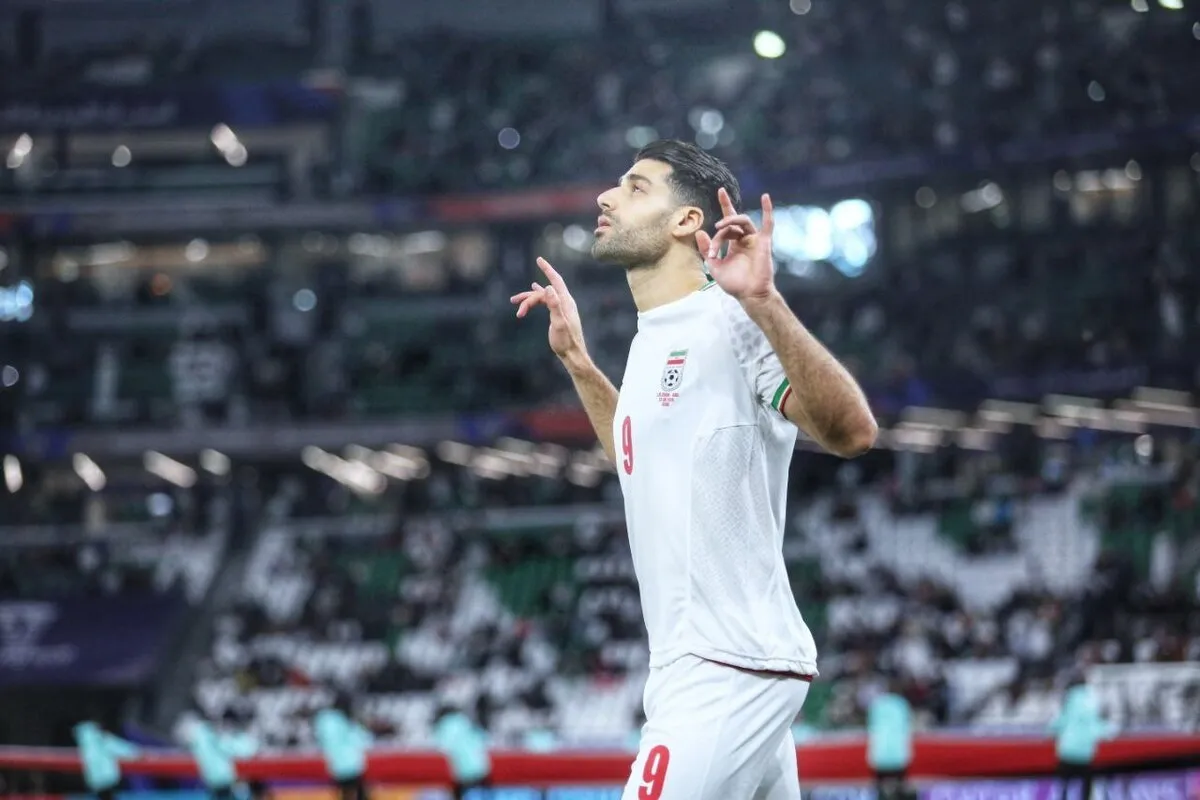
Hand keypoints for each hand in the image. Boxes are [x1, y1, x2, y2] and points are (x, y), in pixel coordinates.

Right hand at [510, 257, 589, 366]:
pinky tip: (533, 296)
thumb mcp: (559, 323)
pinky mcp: (558, 314)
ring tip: (514, 302)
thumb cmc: (566, 341)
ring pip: (542, 298)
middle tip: (514, 302)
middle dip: (528, 296)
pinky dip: (536, 300)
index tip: (539, 259)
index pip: (556, 280)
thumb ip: (554, 305)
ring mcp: (561, 308)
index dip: (547, 269)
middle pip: (543, 292)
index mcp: (566, 302)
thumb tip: (548, 287)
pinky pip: (545, 302)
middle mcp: (564, 302)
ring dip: (529, 300)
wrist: (573, 354)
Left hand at [695, 188, 776, 305]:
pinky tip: (765, 197)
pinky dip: (767, 210)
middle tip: (715, 229)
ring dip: (730, 222)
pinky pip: (768, 224)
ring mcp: (755, 239)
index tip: (721, 193)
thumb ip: (706, 249)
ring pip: (743, 221)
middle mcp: (745, 239)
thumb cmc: (734, 284)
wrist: (749, 294)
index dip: (724, 209)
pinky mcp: (764, 242)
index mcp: (734, 244)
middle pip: (731, 224)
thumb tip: (699, 231)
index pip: (728, 223)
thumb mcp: (714, 266)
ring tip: (720, 227)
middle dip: (721, 226)